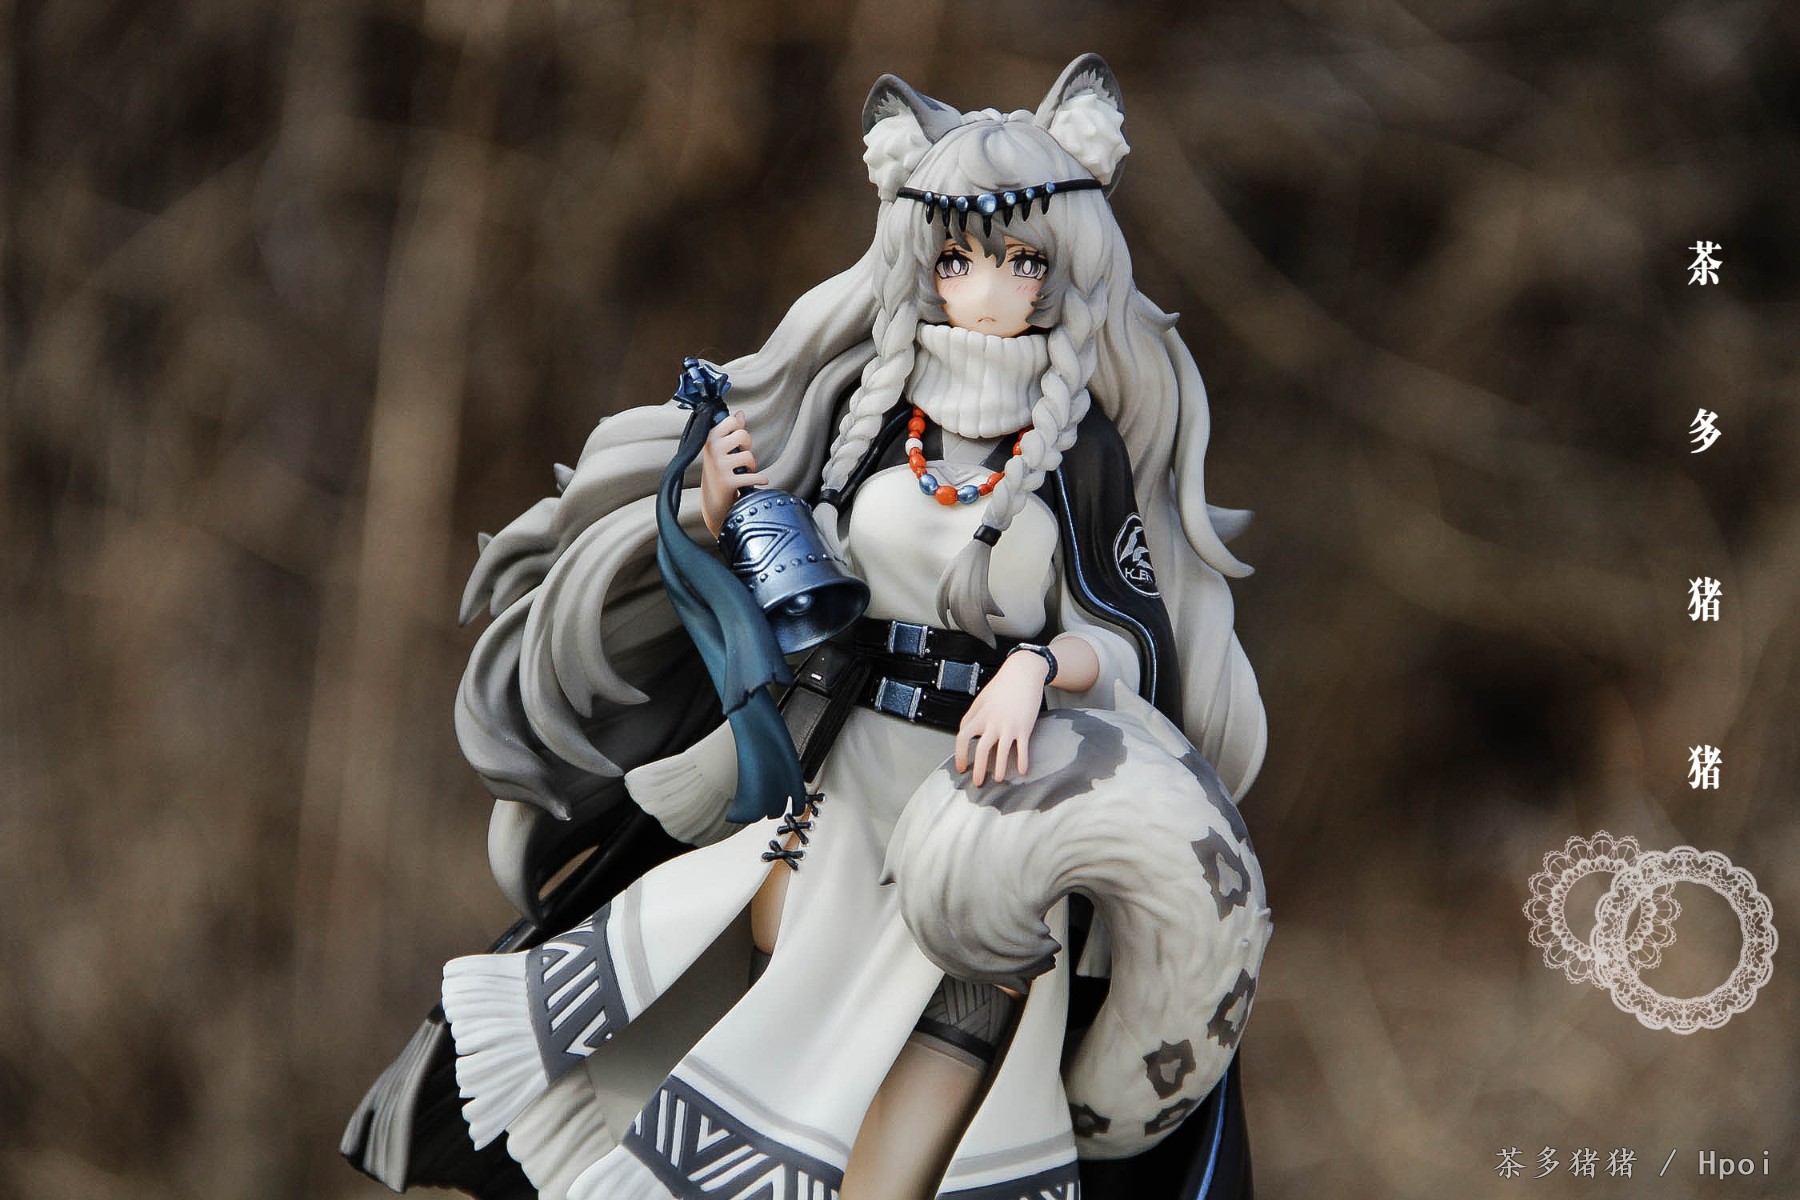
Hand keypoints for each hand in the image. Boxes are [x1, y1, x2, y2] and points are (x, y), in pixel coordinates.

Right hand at [700, 410, 769, 535]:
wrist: (712, 498)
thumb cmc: (717, 469)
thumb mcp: (719, 447)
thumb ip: (729, 429)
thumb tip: (739, 414)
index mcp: (710, 438)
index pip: (731, 421)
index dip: (739, 429)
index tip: (736, 440)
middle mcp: (713, 450)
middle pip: (743, 435)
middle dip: (747, 446)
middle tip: (742, 456)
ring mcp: (720, 466)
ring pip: (749, 456)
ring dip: (751, 465)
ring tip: (744, 470)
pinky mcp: (727, 481)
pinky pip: (752, 476)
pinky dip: (760, 479)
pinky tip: (762, 480)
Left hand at [954, 652, 1049, 785]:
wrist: (1023, 672)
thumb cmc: (1002, 686)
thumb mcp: (982, 699)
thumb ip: (972, 715)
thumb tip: (964, 731)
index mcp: (979, 715)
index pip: (963, 737)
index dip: (960, 754)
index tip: (962, 767)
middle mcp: (992, 722)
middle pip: (981, 749)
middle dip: (978, 769)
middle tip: (978, 783)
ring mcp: (1009, 725)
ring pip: (1001, 752)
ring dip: (999, 769)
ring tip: (998, 779)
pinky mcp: (1024, 726)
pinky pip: (1022, 749)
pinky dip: (1022, 761)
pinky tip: (1022, 771)